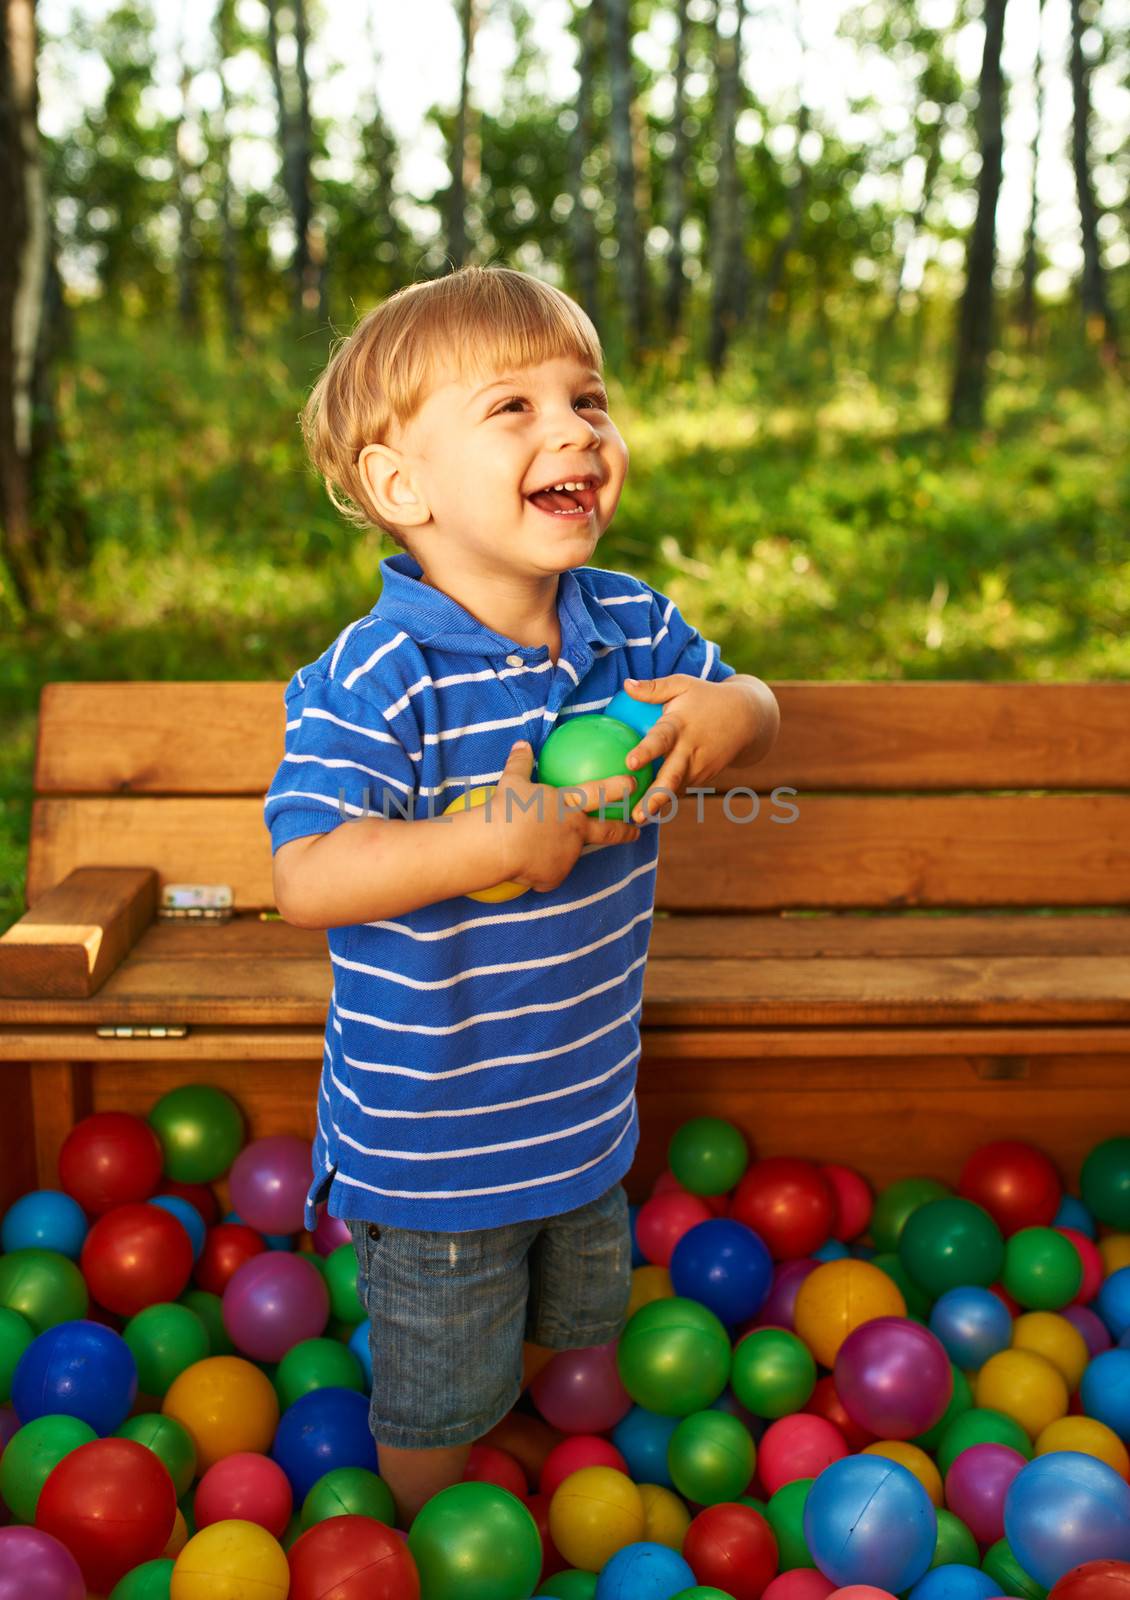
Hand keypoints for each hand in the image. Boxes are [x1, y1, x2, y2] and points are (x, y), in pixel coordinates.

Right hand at [491, 741, 641, 893]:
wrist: (499, 845)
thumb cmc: (506, 810)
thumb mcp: (512, 782)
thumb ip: (520, 763)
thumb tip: (521, 744)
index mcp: (567, 805)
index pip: (599, 793)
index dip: (618, 787)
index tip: (634, 783)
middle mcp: (575, 830)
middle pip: (607, 832)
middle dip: (625, 832)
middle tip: (636, 832)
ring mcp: (568, 855)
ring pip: (568, 854)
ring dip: (560, 852)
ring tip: (540, 851)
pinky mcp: (555, 877)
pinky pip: (548, 874)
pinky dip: (538, 870)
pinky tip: (523, 865)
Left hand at [618, 675, 761, 823]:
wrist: (747, 719)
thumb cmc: (706, 697)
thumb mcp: (682, 685)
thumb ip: (654, 688)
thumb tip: (625, 685)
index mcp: (682, 726)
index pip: (662, 739)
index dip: (647, 751)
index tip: (631, 763)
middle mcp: (691, 750)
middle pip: (673, 777)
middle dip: (655, 797)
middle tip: (637, 814)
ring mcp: (700, 767)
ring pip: (676, 789)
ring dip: (657, 804)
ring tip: (635, 820)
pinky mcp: (703, 777)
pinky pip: (680, 789)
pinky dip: (665, 801)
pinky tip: (645, 811)